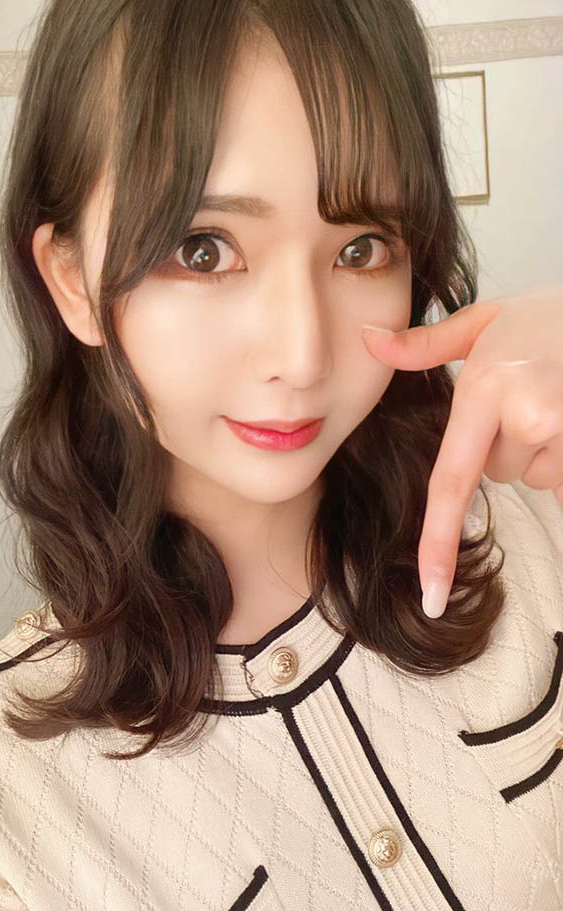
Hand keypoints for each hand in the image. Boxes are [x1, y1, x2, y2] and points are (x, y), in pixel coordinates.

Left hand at [360, 286, 562, 618]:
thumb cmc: (550, 315)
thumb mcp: (487, 320)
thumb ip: (425, 344)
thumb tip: (367, 339)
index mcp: (486, 387)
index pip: (452, 482)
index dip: (438, 544)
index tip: (432, 594)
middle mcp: (525, 416)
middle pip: (498, 473)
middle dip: (509, 444)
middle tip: (533, 393)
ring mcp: (562, 432)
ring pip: (536, 474)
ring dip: (543, 448)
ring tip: (558, 398)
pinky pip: (562, 477)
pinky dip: (562, 455)